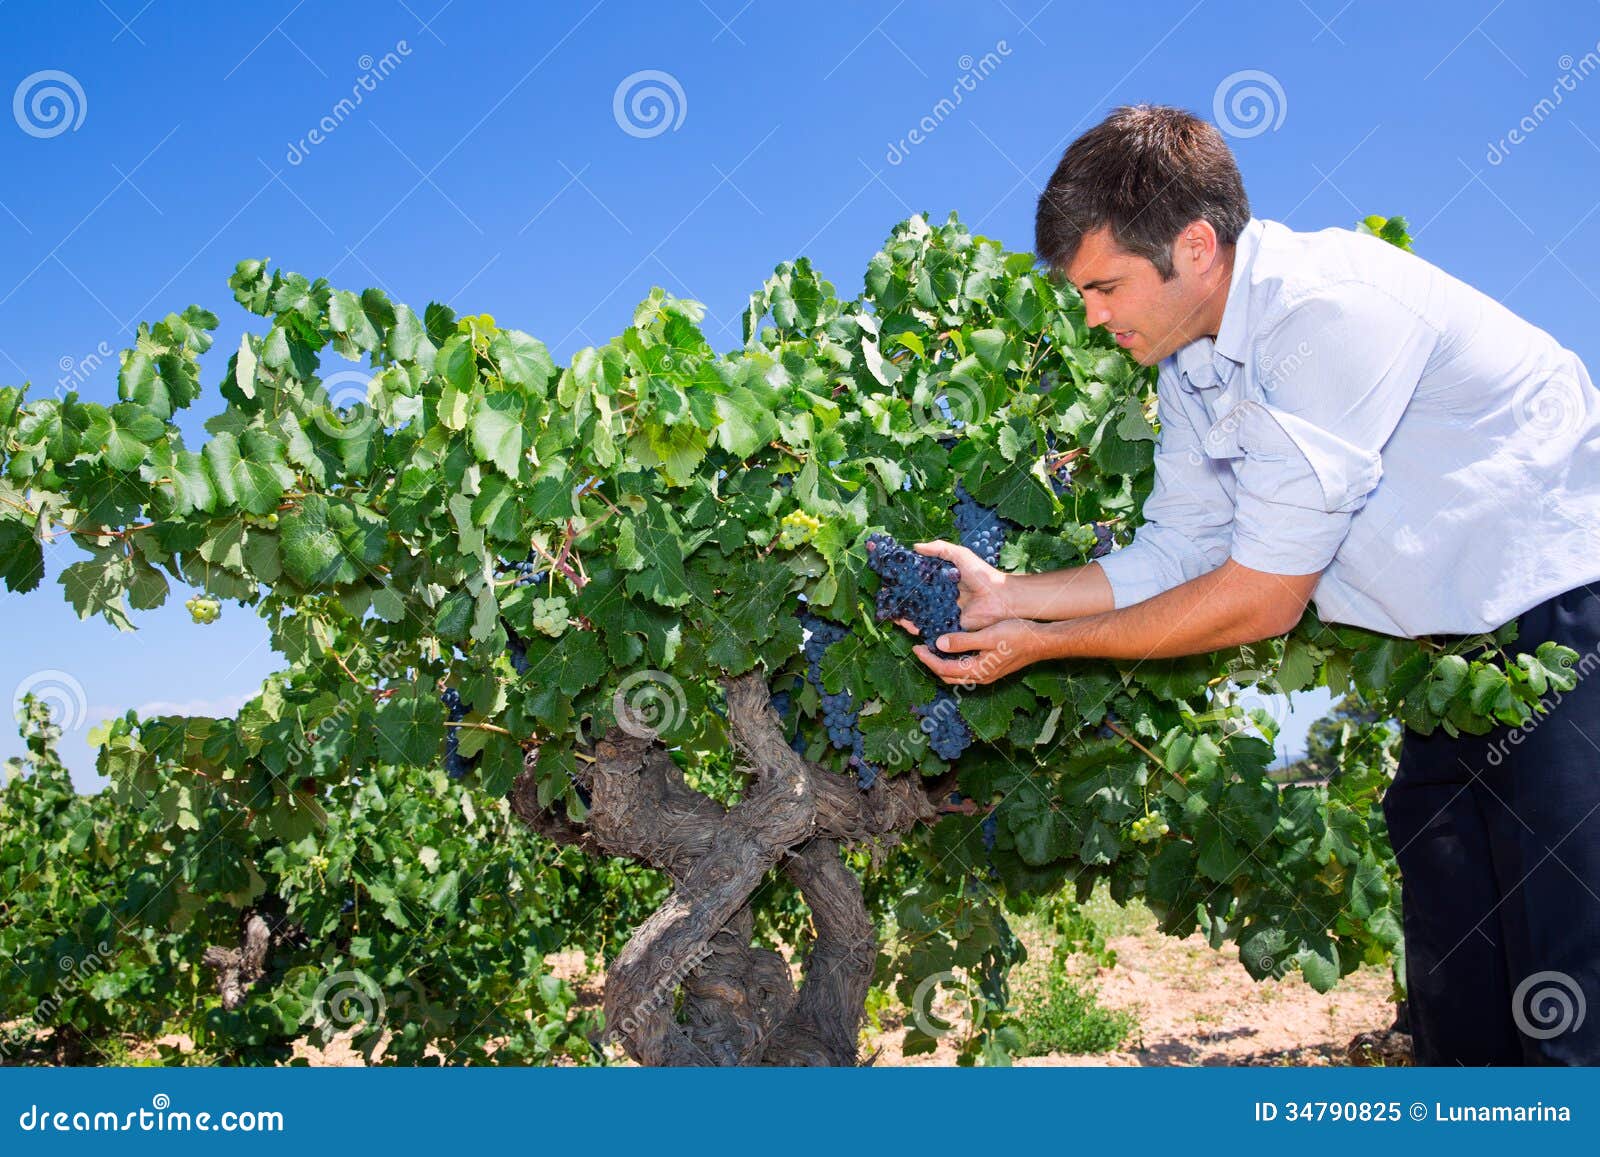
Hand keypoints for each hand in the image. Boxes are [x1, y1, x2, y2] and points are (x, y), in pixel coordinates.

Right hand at [891, 539, 1011, 634]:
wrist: (1001, 598)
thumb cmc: (983, 575)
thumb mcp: (960, 555)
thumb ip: (939, 548)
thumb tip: (915, 547)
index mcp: (943, 579)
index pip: (919, 579)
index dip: (904, 578)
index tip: (888, 576)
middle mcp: (941, 596)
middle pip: (916, 598)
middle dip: (900, 598)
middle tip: (885, 596)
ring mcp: (944, 612)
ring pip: (919, 614)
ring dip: (904, 614)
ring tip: (890, 612)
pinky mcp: (948, 626)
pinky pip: (930, 627)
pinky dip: (917, 627)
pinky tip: (903, 624)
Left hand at [911, 619, 1051, 685]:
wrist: (1042, 642)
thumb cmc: (1017, 636)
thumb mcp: (987, 636)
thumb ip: (962, 641)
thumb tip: (938, 643)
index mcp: (977, 671)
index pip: (943, 668)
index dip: (927, 659)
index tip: (915, 646)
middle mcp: (980, 677)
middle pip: (947, 675)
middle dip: (931, 663)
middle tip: (920, 647)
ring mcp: (986, 674)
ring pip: (956, 674)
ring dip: (942, 664)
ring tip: (932, 648)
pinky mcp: (991, 668)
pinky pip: (966, 669)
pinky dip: (954, 661)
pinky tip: (952, 648)